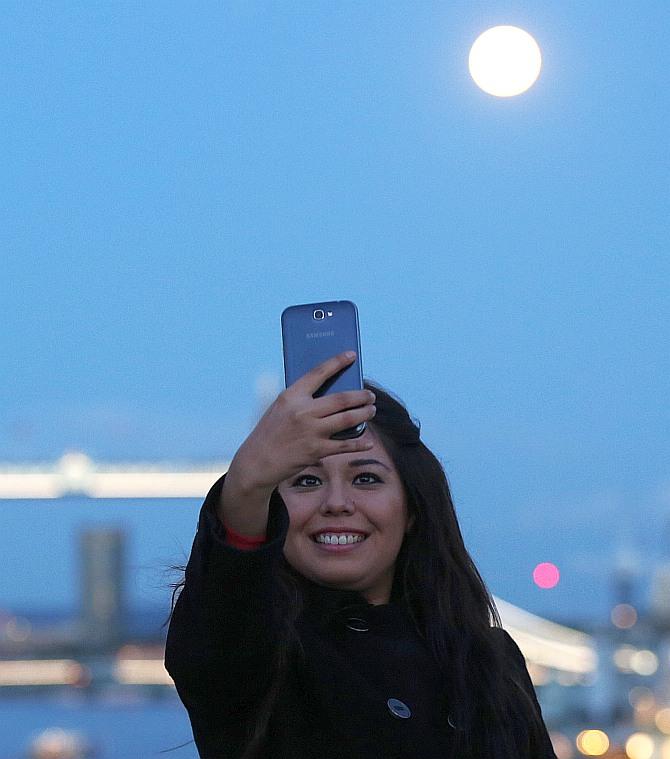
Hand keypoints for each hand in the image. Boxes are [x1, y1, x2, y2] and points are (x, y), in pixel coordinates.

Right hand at [230, 352, 375, 492]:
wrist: (257, 462)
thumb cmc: (271, 432)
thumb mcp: (281, 408)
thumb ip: (302, 400)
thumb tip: (333, 393)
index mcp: (291, 396)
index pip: (318, 373)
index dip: (337, 362)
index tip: (351, 355)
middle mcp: (302, 411)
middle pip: (341, 398)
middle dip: (360, 396)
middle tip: (370, 395)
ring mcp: (311, 431)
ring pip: (348, 419)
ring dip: (364, 413)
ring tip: (371, 410)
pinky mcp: (316, 451)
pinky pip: (345, 444)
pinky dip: (359, 442)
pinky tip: (368, 441)